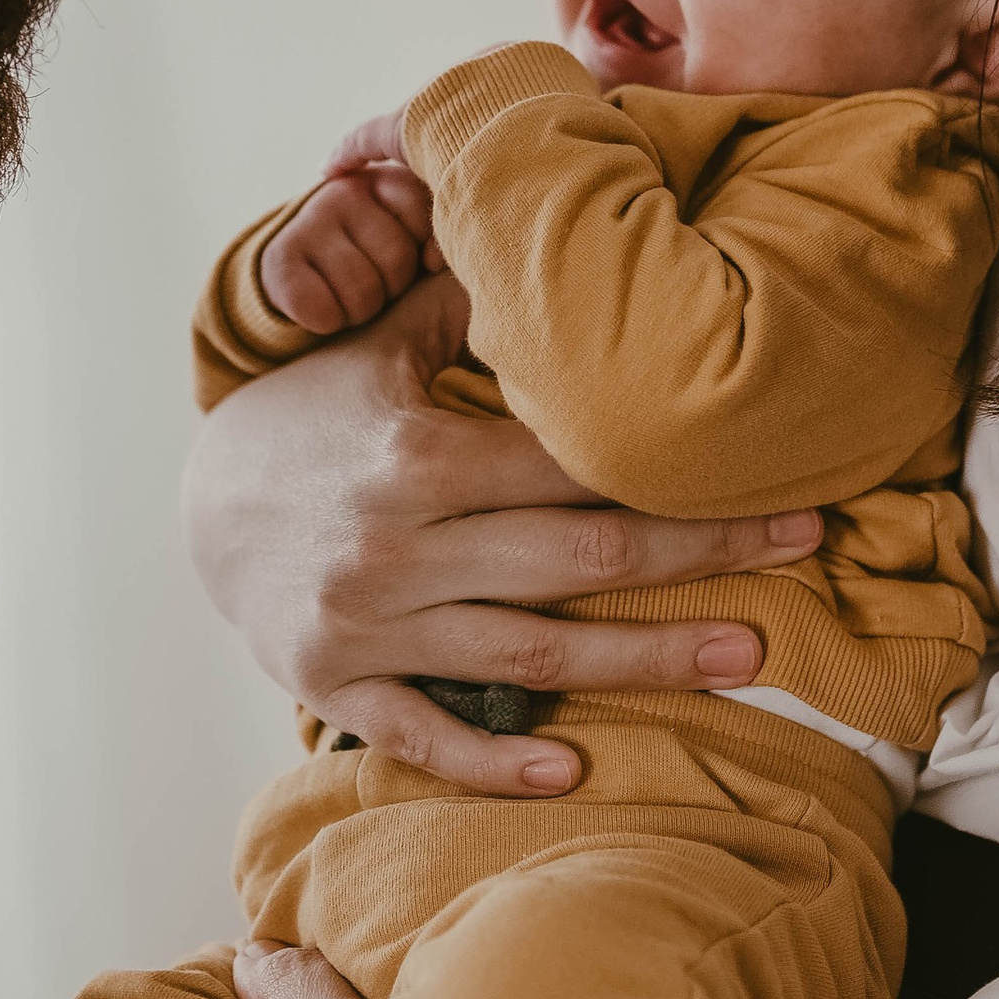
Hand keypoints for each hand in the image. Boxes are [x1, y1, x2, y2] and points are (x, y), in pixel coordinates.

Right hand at [182, 274, 825, 795]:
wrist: (194, 506)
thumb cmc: (311, 417)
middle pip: (578, 558)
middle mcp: (398, 544)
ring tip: (745, 657)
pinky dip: (496, 757)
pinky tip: (572, 767)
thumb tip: (550, 230)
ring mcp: (367, 626)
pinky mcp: (337, 685)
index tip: (779, 482)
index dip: (684, 477)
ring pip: (529, 654)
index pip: (577, 467)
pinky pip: (426, 733)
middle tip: (804, 555)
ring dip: (643, 659)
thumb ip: (461, 304)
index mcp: (419, 453)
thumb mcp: (372, 347)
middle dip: (700, 557)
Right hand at [260, 114, 440, 335]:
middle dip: (392, 289)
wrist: (300, 277)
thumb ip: (437, 238)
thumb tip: (436, 260)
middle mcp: (346, 191)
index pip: (428, 224)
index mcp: (387, 180)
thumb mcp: (411, 239)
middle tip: (374, 285)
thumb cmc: (374, 263)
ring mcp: (309, 220)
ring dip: (360, 311)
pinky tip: (322, 306)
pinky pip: (322, 311)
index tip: (408, 261)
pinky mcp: (279, 257)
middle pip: (398, 261)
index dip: (423, 261)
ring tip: (349, 296)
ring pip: (362, 292)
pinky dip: (327, 322)